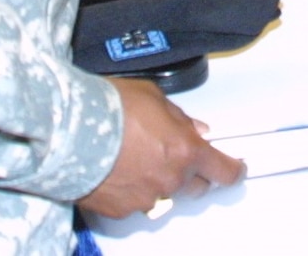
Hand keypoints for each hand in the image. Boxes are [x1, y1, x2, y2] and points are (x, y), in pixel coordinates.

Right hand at [77, 77, 245, 218]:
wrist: (70, 129)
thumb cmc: (111, 108)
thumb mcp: (154, 98)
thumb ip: (180, 119)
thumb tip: (195, 129)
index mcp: (186, 151)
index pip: (223, 170)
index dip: (233, 170)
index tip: (237, 169)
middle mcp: (171, 180)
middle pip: (196, 187)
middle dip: (192, 173)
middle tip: (175, 155)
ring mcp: (146, 198)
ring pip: (165, 196)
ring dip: (160, 181)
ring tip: (137, 159)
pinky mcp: (121, 210)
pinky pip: (136, 202)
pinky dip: (133, 190)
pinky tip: (118, 170)